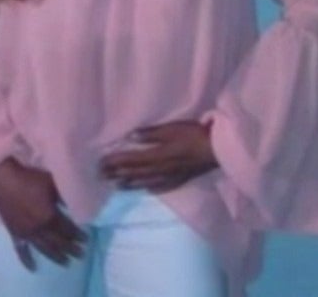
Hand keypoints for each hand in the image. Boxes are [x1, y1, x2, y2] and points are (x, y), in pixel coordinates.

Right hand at [0, 157, 88, 269]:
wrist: (4, 179)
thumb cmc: (30, 178)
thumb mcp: (53, 183)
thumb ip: (65, 197)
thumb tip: (76, 206)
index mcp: (50, 216)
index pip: (68, 230)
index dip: (78, 235)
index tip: (86, 241)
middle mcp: (40, 229)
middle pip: (59, 242)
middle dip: (71, 249)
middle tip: (81, 255)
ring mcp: (27, 233)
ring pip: (44, 249)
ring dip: (56, 257)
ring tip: (66, 263)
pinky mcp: (15, 234)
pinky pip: (21, 250)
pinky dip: (27, 260)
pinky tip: (33, 269)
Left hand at [97, 119, 218, 193]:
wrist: (217, 149)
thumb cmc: (194, 134)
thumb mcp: (172, 129)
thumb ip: (152, 134)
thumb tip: (131, 136)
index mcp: (158, 155)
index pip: (131, 160)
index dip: (115, 162)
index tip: (100, 163)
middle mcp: (161, 169)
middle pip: (135, 172)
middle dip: (117, 174)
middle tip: (101, 176)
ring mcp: (171, 177)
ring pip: (145, 182)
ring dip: (129, 184)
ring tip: (116, 186)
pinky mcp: (180, 179)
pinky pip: (162, 187)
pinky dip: (150, 188)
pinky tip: (145, 189)